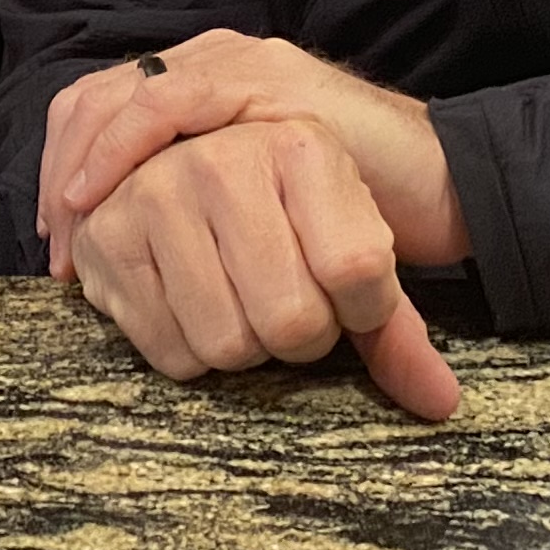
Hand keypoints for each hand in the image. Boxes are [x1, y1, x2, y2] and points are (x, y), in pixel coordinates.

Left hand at [40, 30, 466, 274]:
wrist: (445, 185)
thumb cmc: (350, 214)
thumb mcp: (255, 219)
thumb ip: (201, 225)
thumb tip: (118, 268)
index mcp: (206, 87)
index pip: (105, 107)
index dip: (67, 168)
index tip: (58, 240)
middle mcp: (217, 62)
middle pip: (102, 97)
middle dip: (66, 172)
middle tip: (60, 244)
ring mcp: (244, 67)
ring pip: (128, 94)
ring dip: (89, 162)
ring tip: (76, 224)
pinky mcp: (270, 84)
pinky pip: (173, 100)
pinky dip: (129, 146)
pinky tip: (119, 195)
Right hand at [73, 119, 462, 422]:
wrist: (211, 175)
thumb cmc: (300, 216)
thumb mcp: (361, 250)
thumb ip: (398, 330)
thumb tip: (441, 402)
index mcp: (301, 147)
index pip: (356, 271)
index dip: (363, 309)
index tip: (351, 293)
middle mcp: (223, 157)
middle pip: (292, 319)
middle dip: (300, 336)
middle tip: (289, 303)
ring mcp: (157, 191)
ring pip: (229, 344)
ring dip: (244, 347)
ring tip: (240, 301)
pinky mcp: (108, 236)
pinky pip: (171, 351)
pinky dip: (191, 354)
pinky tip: (194, 310)